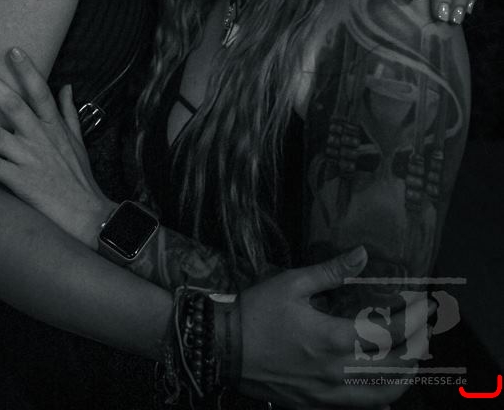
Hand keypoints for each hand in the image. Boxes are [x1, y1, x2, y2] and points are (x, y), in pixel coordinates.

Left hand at [0, 48, 114, 245]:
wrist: (86, 214)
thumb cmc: (80, 177)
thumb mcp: (78, 140)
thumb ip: (68, 112)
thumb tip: (67, 86)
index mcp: (54, 127)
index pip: (40, 91)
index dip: (27, 70)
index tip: (13, 50)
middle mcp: (40, 139)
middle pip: (12, 105)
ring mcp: (29, 159)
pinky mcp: (20, 181)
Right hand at [240, 247, 427, 407]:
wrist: (225, 349)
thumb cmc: (257, 312)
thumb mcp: (293, 283)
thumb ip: (331, 271)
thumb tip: (362, 253)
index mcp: (332, 339)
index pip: (389, 335)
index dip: (412, 320)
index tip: (423, 305)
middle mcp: (336, 372)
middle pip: (395, 370)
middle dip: (416, 348)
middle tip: (423, 328)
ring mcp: (328, 395)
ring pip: (382, 396)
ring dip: (404, 376)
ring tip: (412, 356)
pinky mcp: (317, 406)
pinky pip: (360, 408)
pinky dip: (380, 397)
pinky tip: (384, 383)